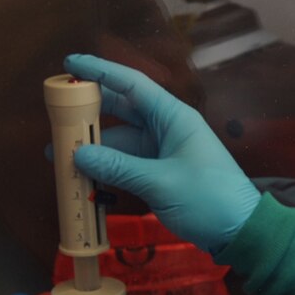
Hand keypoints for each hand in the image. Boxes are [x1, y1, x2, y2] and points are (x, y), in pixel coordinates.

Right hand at [64, 53, 259, 252]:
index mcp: (173, 117)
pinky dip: (106, 169)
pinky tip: (84, 178)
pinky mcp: (159, 173)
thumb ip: (118, 167)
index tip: (71, 64)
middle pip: (120, 111)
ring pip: (119, 141)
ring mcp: (162, 151)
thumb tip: (78, 154)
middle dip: (88, 115)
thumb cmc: (209, 199)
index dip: (100, 71)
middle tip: (56, 119)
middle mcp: (166, 128)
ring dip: (93, 149)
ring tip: (60, 158)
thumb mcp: (160, 182)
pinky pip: (125, 164)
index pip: (132, 84)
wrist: (239, 231)